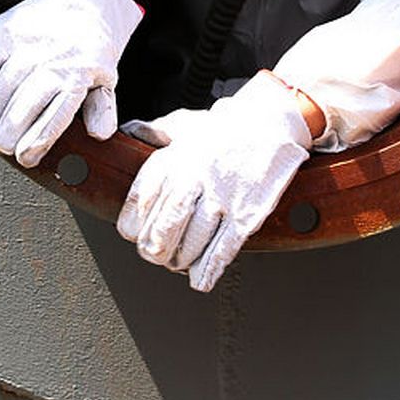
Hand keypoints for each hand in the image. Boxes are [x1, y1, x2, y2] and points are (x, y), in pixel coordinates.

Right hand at [0, 0, 141, 166]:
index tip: (25, 158)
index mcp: (75, 79)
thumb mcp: (106, 78)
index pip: (53, 120)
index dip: (35, 144)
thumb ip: (102, 109)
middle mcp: (49, 65)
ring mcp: (23, 50)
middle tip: (0, 145)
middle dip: (6, 136)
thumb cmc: (89, 48)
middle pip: (20, 110)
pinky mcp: (1, 37)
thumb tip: (99, 134)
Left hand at [116, 72, 312, 291]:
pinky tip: (200, 278)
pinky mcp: (247, 213)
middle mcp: (194, 178)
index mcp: (173, 159)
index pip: (140, 203)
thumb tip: (129, 133)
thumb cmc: (225, 127)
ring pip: (191, 244)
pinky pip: (223, 250)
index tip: (135, 234)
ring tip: (178, 262)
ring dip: (180, 261)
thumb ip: (152, 132)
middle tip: (156, 254)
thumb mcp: (182, 123)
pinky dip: (208, 269)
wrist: (270, 121)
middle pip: (163, 230)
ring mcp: (221, 198)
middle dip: (155, 250)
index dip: (133, 226)